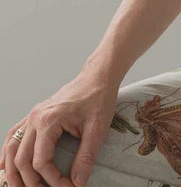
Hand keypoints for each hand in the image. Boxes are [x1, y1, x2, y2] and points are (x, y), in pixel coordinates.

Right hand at [0, 62, 120, 186]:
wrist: (98, 76)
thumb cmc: (98, 97)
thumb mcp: (97, 129)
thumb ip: (85, 157)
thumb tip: (78, 182)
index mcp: (48, 121)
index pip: (41, 162)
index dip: (53, 180)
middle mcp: (36, 117)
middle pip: (21, 158)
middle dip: (30, 181)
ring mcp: (33, 114)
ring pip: (12, 147)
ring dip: (13, 170)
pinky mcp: (36, 114)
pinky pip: (15, 134)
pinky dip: (8, 151)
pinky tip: (6, 164)